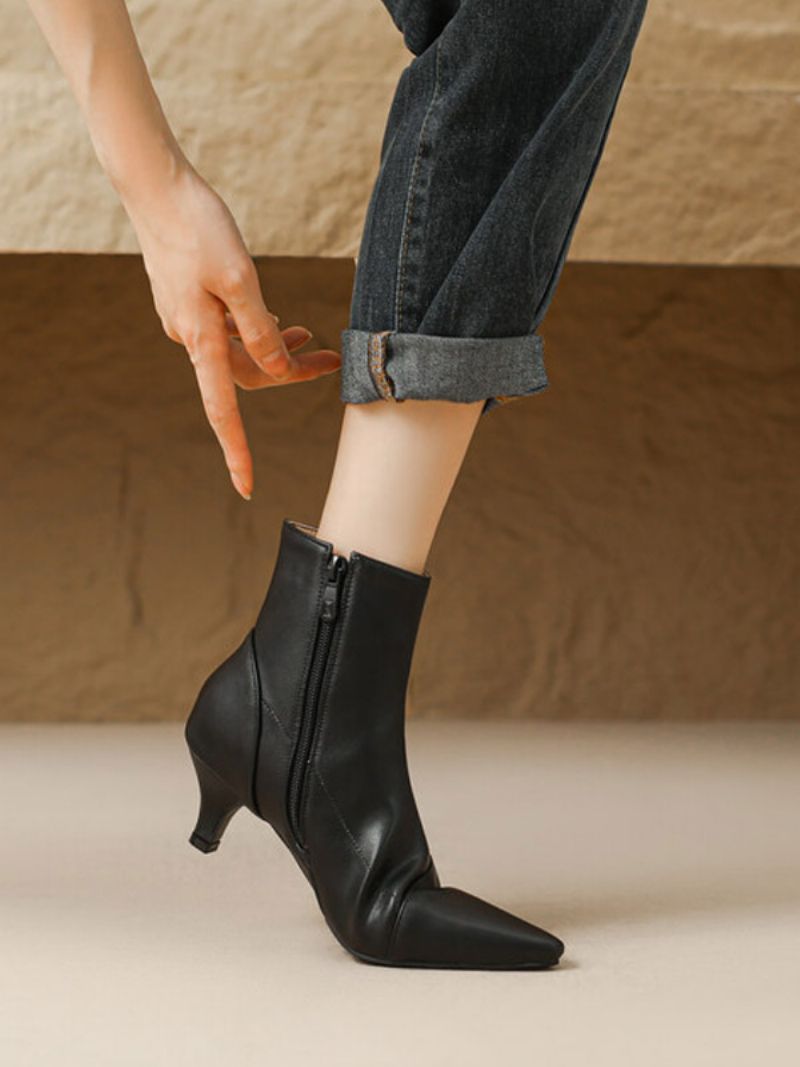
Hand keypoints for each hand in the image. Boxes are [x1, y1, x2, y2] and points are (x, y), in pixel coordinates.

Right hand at [126, 161, 340, 498]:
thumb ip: (259, 329)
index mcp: (201, 338)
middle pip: (247, 376)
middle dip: (289, 372)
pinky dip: (255, 330)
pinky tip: (274, 316)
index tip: (247, 487)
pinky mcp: (188, 301)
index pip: (223, 411)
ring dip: (275, 349)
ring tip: (308, 333)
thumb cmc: (198, 227)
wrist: (155, 185)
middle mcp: (190, 336)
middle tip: (330, 357)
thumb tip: (277, 370)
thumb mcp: (239, 278)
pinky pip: (228, 332)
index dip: (237, 452)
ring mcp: (187, 319)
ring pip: (239, 352)